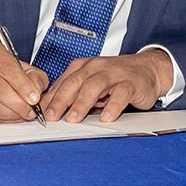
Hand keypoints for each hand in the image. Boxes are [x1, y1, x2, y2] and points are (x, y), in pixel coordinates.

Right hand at [0, 38, 49, 122]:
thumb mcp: (21, 65)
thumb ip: (34, 76)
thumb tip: (36, 91)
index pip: (6, 67)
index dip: (22, 85)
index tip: (34, 97)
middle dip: (18, 103)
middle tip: (31, 111)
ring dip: (10, 114)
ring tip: (23, 114)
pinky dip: (1, 120)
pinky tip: (10, 117)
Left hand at [40, 50, 172, 122]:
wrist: (147, 69)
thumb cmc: (116, 77)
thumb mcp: (92, 83)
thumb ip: (75, 94)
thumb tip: (51, 109)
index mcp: (83, 67)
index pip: (62, 82)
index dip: (50, 98)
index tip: (38, 112)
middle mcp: (96, 67)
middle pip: (75, 82)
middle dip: (61, 100)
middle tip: (51, 116)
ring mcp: (113, 74)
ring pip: (94, 86)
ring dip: (82, 103)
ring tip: (74, 118)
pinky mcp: (130, 83)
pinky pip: (120, 94)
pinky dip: (112, 106)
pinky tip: (106, 117)